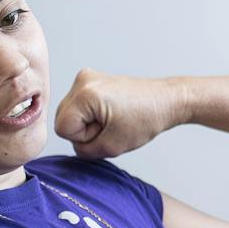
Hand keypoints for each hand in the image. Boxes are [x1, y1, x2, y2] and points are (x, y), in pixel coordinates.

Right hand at [55, 69, 189, 158]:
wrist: (166, 101)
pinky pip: (80, 106)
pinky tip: (112, 113)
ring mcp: (87, 77)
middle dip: (84, 130)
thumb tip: (74, 144)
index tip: (106, 131)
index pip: (62, 129)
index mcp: (85, 94)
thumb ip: (84, 150)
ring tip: (113, 120)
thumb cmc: (147, 119)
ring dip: (89, 123)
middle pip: (63, 119)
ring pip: (71, 113)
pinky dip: (92, 114)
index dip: (83, 138)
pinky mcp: (93, 80)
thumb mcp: (112, 146)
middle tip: (111, 127)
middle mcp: (82, 80)